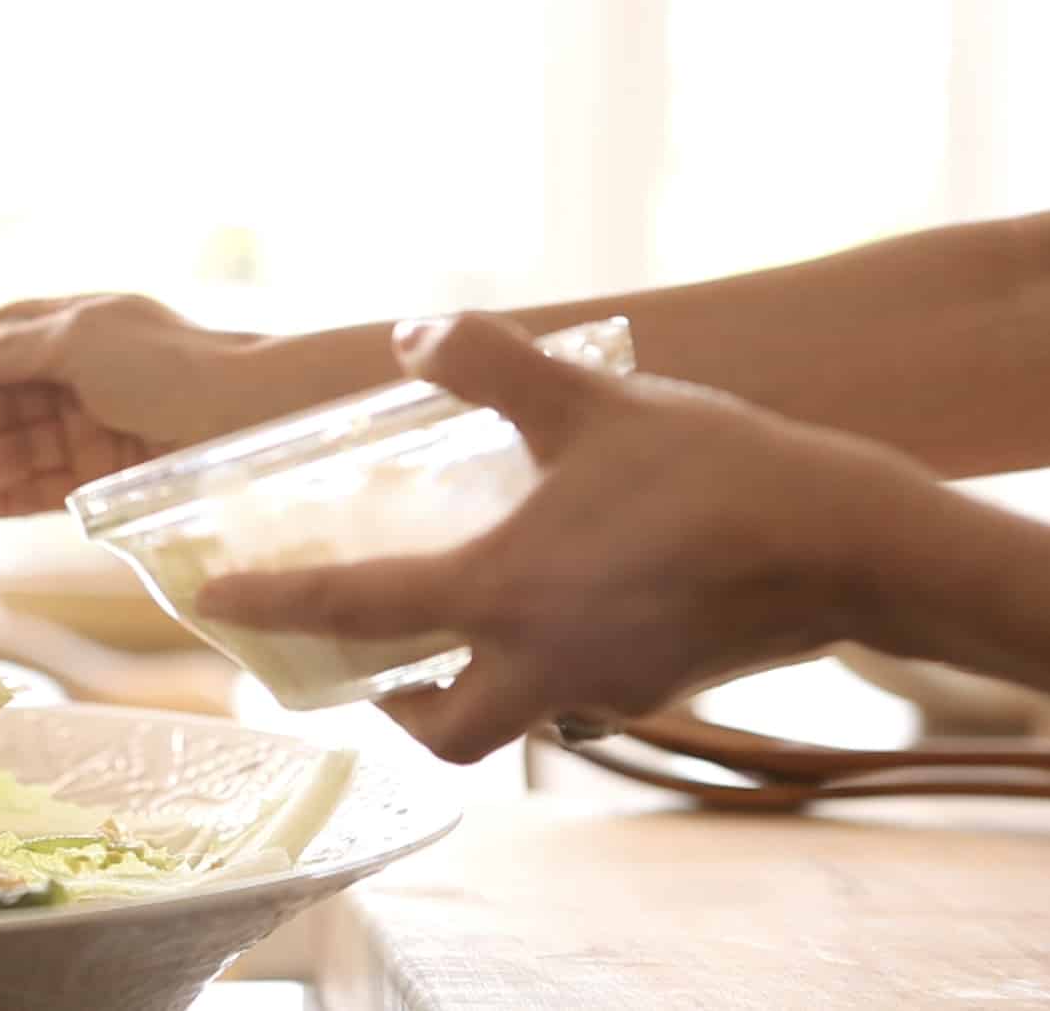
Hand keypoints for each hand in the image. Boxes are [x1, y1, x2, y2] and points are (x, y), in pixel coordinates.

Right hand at [0, 294, 262, 515]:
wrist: (245, 418)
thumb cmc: (169, 365)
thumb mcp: (82, 341)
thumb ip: (17, 348)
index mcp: (76, 327)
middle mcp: (82, 374)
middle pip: (6, 401)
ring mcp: (94, 426)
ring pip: (23, 446)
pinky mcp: (107, 475)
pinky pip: (47, 485)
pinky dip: (12, 493)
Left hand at [195, 314, 942, 762]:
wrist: (851, 545)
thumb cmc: (715, 473)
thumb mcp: (589, 400)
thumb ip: (490, 364)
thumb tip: (414, 331)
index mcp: (501, 595)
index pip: (353, 610)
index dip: (272, 604)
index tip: (211, 602)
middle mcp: (540, 665)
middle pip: (439, 730)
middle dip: (392, 707)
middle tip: (372, 661)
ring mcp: (603, 689)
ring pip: (511, 720)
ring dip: (470, 687)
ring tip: (464, 622)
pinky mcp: (657, 689)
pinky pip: (576, 694)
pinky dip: (547, 664)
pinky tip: (568, 600)